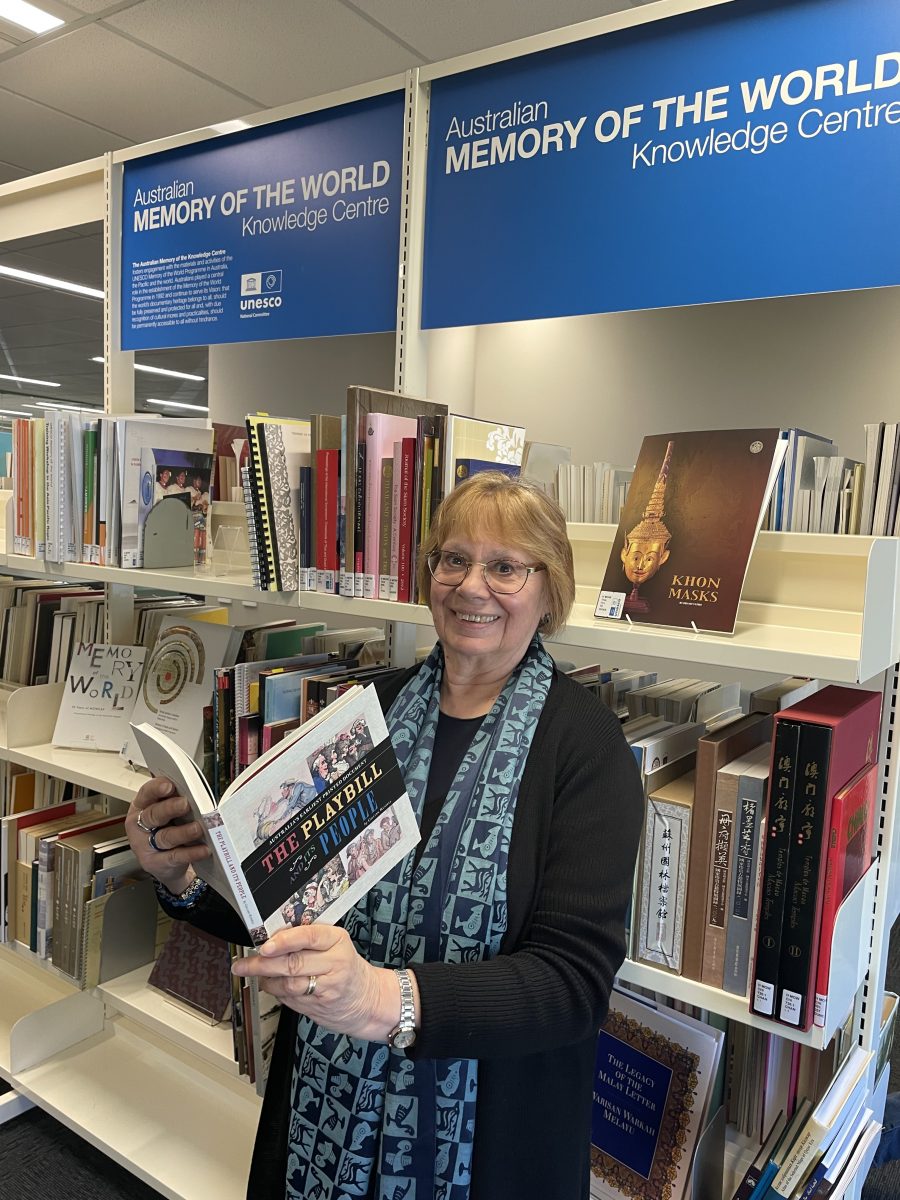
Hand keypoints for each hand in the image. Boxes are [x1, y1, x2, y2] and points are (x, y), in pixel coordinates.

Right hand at [126, 776, 210, 894]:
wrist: (164, 863)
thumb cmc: (166, 829)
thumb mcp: (166, 812)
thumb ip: (174, 799)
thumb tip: (193, 789)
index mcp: (141, 806)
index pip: (146, 793)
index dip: (156, 788)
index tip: (169, 785)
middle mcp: (140, 825)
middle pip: (154, 815)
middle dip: (170, 808)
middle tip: (185, 804)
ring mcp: (145, 846)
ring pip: (166, 836)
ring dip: (183, 832)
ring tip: (198, 828)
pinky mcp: (156, 863)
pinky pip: (176, 857)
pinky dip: (192, 853)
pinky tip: (204, 849)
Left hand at [232, 924, 412, 1041]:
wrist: (368, 999)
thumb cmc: (347, 966)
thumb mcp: (336, 943)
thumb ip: (309, 938)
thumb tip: (274, 935)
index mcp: (337, 940)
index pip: (308, 936)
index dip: (284, 941)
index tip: (265, 945)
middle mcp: (334, 963)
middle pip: (292, 963)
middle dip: (263, 964)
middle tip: (244, 964)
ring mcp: (326, 988)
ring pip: (288, 984)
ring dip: (266, 980)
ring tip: (255, 973)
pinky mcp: (318, 1006)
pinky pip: (290, 998)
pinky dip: (276, 992)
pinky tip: (271, 985)